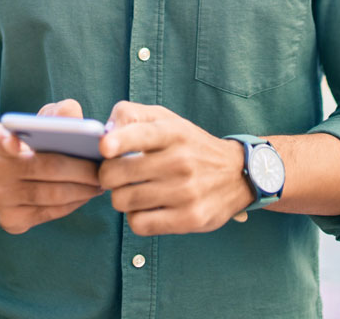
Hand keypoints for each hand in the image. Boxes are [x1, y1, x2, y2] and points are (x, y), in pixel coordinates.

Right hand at [0, 99, 103, 233]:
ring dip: (83, 188)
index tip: (15, 143)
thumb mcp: (41, 123)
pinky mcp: (11, 220)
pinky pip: (51, 212)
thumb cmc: (31, 145)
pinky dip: (74, 203)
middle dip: (81, 168)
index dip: (4, 140)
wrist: (4, 181)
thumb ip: (57, 113)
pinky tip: (87, 194)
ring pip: (52, 193)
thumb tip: (74, 115)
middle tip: (104, 167)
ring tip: (102, 181)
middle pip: (45, 166)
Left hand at [98, 101, 251, 235]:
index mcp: (173, 132)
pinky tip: (147, 207)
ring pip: (123, 200)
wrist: (235, 173)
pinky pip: (139, 224)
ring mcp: (186, 191)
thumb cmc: (188, 144)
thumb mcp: (166, 119)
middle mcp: (180, 160)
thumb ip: (131, 116)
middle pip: (118, 174)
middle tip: (116, 174)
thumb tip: (103, 134)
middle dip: (108, 175)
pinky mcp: (189, 219)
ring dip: (121, 197)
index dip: (119, 141)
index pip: (142, 134)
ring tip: (134, 190)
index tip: (104, 147)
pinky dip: (136, 217)